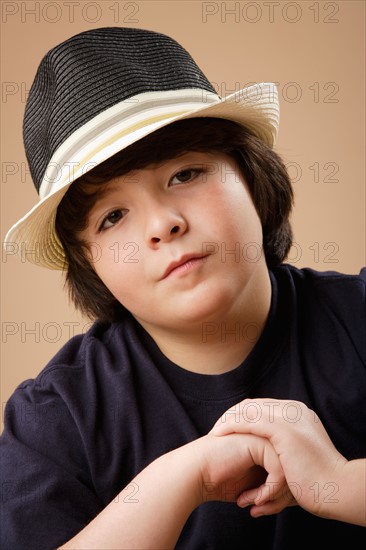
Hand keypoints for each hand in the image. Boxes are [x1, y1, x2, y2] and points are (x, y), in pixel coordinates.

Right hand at [193, 432, 295, 515]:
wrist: (195, 472)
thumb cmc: (219, 479)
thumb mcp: (254, 484)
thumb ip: (273, 482)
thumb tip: (295, 496)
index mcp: (268, 442)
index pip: (291, 470)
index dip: (282, 495)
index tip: (265, 509)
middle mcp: (269, 437)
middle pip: (293, 471)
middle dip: (280, 498)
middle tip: (262, 510)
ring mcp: (264, 436)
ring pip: (290, 472)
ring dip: (274, 497)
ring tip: (257, 506)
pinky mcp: (259, 441)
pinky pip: (279, 472)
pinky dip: (269, 492)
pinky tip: (253, 499)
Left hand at [210, 398, 346, 517]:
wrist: (335, 489)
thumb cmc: (317, 479)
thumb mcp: (301, 452)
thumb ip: (287, 443)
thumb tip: (270, 448)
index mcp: (298, 412)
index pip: (261, 405)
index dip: (240, 414)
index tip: (225, 428)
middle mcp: (294, 409)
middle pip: (252, 404)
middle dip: (231, 415)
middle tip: (215, 430)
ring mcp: (290, 417)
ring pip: (248, 410)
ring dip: (228, 420)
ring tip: (214, 433)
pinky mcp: (284, 429)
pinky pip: (249, 422)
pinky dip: (231, 426)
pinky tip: (219, 434)